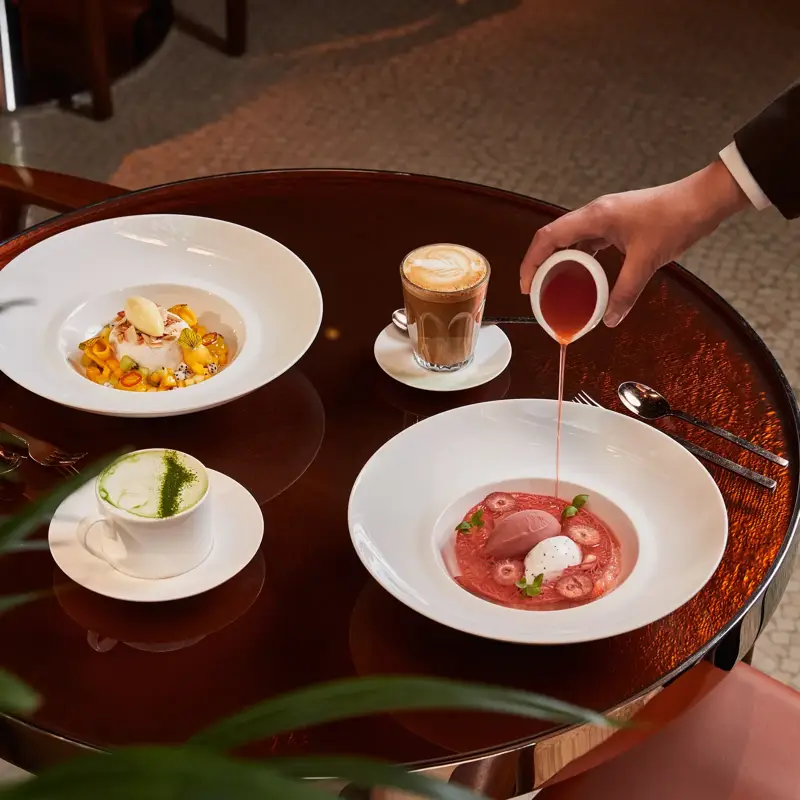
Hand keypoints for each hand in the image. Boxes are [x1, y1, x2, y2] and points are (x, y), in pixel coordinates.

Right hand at [519, 160, 749, 326]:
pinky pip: (590, 242)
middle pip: (554, 238)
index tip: (526, 286)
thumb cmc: (675, 220)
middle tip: (539, 292)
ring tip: (557, 287)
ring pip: (571, 240)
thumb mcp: (647, 261)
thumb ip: (625, 292)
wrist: (704, 199)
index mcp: (594, 217)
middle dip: (541, 265)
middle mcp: (595, 214)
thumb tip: (610, 320)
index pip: (548, 238)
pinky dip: (581, 259)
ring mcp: (606, 217)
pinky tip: (584, 277)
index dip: (531, 262)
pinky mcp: (617, 223)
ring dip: (560, 262)